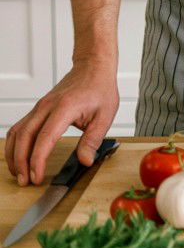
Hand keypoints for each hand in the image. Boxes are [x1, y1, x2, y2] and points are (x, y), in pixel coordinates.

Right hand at [4, 60, 118, 185]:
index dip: (37, 160)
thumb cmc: (99, 88)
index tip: (36, 177)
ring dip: (14, 155)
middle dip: (21, 162)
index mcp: (65, 107)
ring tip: (19, 174)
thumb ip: (93, 140)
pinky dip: (15, 144)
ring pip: (17, 132)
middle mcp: (47, 106)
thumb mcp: (105, 115)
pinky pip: (19, 127)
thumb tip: (85, 161)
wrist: (92, 67)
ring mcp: (40, 106)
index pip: (45, 137)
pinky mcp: (37, 109)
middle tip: (26, 181)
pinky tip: (18, 157)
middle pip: (25, 136)